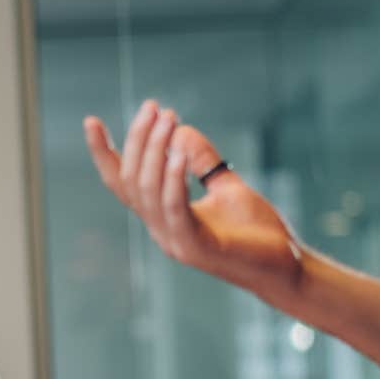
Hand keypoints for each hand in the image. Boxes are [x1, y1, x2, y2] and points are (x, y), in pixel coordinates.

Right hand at [84, 99, 304, 303]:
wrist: (289, 271)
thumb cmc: (258, 233)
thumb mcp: (228, 187)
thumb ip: (204, 162)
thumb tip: (182, 130)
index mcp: (164, 218)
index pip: (124, 184)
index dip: (104, 154)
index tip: (91, 120)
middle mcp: (162, 231)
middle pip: (133, 181)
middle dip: (140, 140)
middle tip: (155, 107)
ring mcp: (176, 242)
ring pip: (149, 192)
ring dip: (155, 150)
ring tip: (168, 119)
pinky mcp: (197, 248)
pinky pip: (175, 208)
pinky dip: (173, 178)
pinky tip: (179, 152)